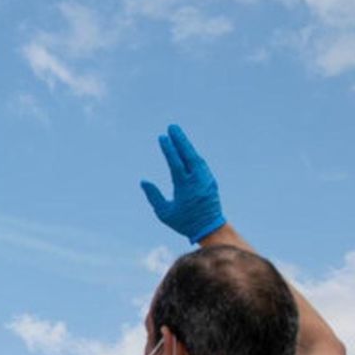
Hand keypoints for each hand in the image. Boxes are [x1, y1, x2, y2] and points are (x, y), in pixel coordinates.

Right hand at [139, 123, 225, 242]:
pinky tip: (187, 150)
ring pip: (196, 157)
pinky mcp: (211, 180)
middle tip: (172, 127)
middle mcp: (197, 180)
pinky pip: (201, 163)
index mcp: (185, 186)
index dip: (169, 149)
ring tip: (178, 134)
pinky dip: (193, 154)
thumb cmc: (184, 222)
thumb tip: (144, 181)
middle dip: (180, 140)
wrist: (210, 228)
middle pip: (188, 155)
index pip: (176, 163)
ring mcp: (206, 178)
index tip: (162, 137)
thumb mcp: (164, 213)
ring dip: (187, 145)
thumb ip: (153, 196)